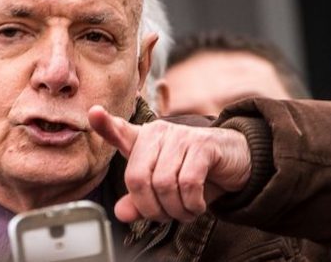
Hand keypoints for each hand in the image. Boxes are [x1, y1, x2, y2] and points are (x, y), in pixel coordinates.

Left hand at [88, 105, 250, 222]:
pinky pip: (188, 183)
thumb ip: (140, 200)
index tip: (94, 112)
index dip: (105, 124)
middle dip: (150, 208)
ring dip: (175, 210)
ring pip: (164, 184)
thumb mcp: (164, 189)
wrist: (236, 161)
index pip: (119, 131)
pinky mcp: (203, 145)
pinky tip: (198, 206)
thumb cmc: (194, 173)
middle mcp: (158, 133)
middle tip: (165, 217)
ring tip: (185, 212)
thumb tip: (120, 213)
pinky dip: (192, 204)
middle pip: (138, 177)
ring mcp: (180, 136)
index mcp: (143, 140)